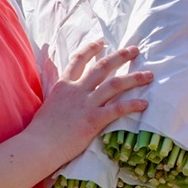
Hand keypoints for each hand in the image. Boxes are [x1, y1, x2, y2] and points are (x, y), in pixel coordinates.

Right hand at [31, 41, 151, 160]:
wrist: (38, 146)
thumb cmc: (41, 130)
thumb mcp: (48, 103)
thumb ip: (58, 93)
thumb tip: (61, 88)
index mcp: (64, 85)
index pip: (79, 59)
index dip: (91, 49)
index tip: (102, 42)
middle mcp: (77, 90)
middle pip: (102, 66)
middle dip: (120, 56)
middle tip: (135, 50)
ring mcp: (86, 104)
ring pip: (115, 84)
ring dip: (134, 78)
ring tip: (149, 75)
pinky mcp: (93, 120)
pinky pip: (117, 109)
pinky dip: (132, 105)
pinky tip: (144, 103)